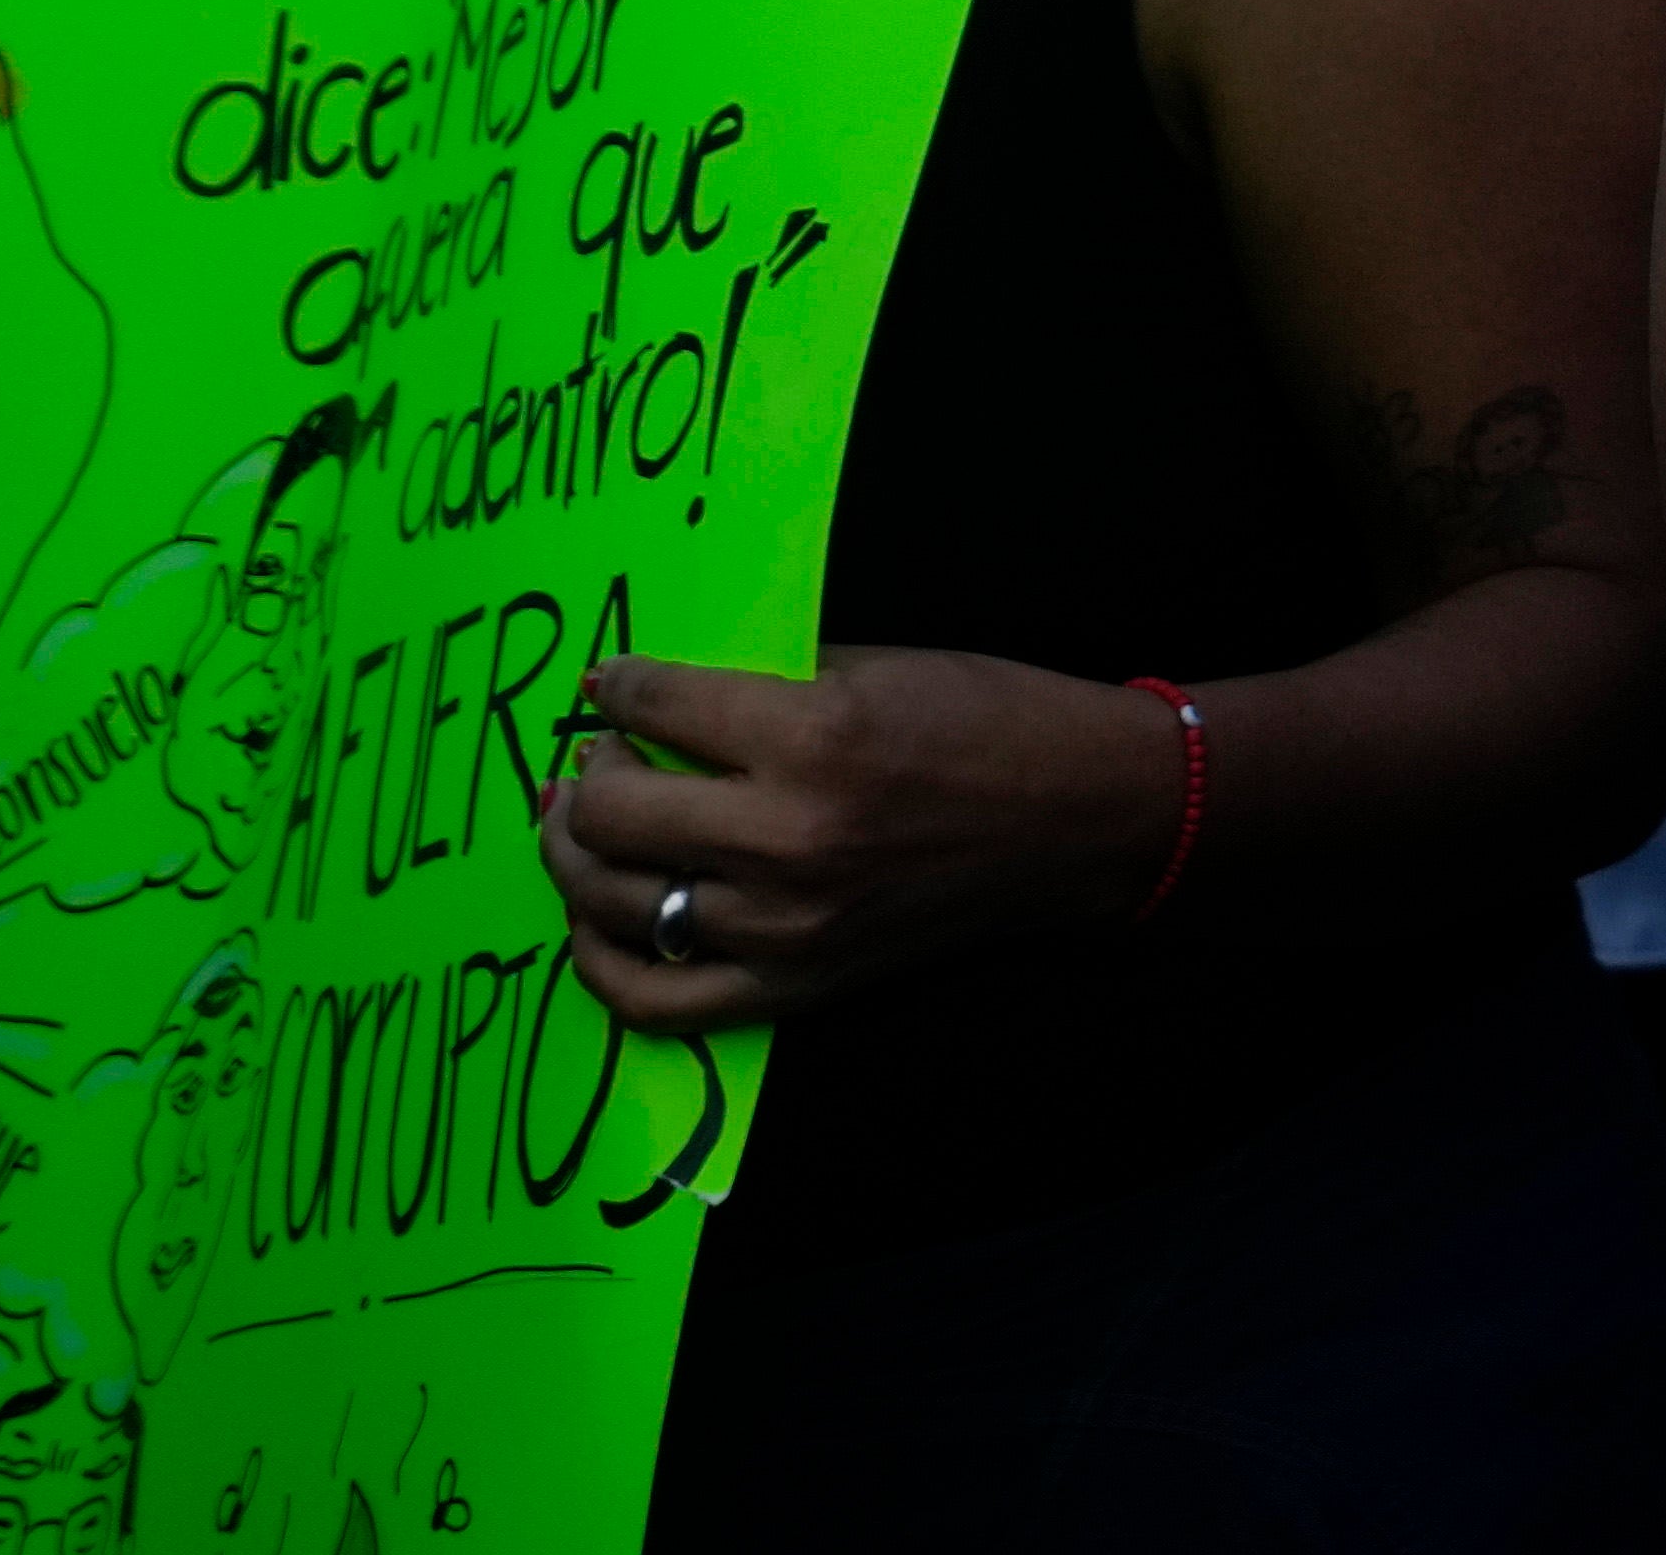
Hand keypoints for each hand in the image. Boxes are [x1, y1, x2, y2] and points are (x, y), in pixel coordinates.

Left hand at [540, 644, 1171, 1032]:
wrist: (1088, 817)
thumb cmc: (997, 722)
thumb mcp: (883, 668)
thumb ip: (770, 685)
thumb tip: (666, 700)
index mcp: (814, 735)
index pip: (659, 705)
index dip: (619, 686)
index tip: (612, 684)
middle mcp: (786, 837)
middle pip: (613, 813)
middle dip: (586, 775)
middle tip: (597, 757)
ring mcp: (785, 925)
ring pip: (615, 903)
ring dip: (576, 857)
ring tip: (583, 827)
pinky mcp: (797, 984)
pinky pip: (654, 997)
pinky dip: (602, 962)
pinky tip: (598, 921)